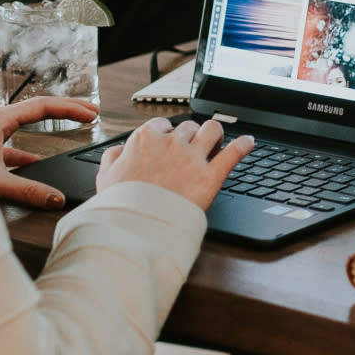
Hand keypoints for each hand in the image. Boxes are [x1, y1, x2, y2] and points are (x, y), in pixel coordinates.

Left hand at [0, 96, 98, 208]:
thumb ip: (27, 190)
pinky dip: (29, 148)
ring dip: (50, 124)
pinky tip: (35, 162)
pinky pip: (13, 141)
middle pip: (38, 108)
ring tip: (71, 127)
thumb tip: (56, 198)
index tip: (91, 114)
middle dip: (68, 108)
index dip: (71, 109)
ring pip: (26, 122)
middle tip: (91, 111)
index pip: (43, 106)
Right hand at [97, 116, 254, 209]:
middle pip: (189, 127)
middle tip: (193, 148)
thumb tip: (122, 149)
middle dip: (191, 136)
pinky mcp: (211, 176)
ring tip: (217, 142)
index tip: (169, 143)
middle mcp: (171, 143)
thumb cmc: (120, 205)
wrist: (136, 229)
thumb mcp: (105, 177)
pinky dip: (244, 144)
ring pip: (212, 129)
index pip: (162, 125)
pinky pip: (234, 152)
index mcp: (145, 139)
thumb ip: (113, 156)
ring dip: (215, 134)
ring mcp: (193, 158)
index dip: (167, 135)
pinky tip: (249, 142)